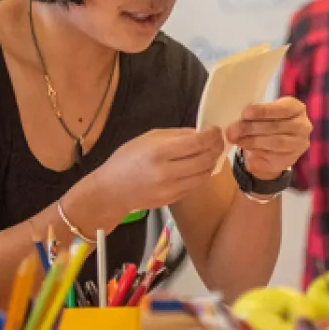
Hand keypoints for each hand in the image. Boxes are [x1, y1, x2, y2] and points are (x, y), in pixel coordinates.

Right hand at [96, 127, 225, 211]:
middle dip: (216, 148)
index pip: (197, 142)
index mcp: (159, 152)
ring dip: (212, 162)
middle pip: (205, 159)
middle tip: (218, 141)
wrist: (111, 191)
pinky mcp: (173, 200)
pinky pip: (195, 185)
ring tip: (210, 153)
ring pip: (204, 174)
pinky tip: (199, 166)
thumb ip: (177, 135)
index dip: (211, 135)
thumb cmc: (127, 160)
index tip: (215, 130)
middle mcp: (166, 172)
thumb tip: (201, 132)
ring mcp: (170, 189)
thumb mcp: (148, 138)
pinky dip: (202, 174)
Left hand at [225, 96, 312, 180]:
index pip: (283, 108)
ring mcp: (299, 143)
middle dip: (252, 127)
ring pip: (275, 141)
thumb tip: (235, 121)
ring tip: (236, 139)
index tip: (245, 113)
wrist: (273, 148)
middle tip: (232, 130)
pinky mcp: (291, 158)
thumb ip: (254, 115)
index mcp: (297, 108)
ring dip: (252, 140)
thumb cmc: (267, 123)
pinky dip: (256, 150)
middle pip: (276, 126)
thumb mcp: (263, 114)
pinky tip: (244, 147)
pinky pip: (273, 155)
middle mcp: (303, 125)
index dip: (263, 111)